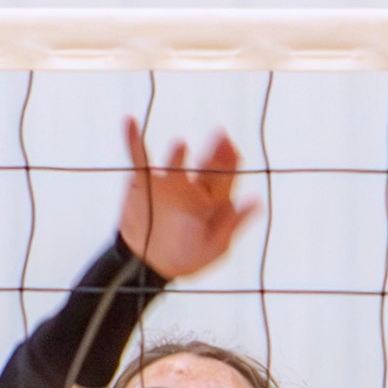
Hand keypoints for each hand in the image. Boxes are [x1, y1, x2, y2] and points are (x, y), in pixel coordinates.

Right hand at [119, 117, 260, 279]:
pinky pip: (138, 159)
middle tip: (222, 133)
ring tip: (181, 146)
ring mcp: (168, 185)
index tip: (233, 149)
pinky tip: (130, 122)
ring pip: (175, 162)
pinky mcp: (145, 185)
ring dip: (177, 154)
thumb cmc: (186, 258)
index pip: (226, 178)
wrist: (148, 266)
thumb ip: (233, 224)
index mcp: (213, 202)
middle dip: (215, 150)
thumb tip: (257, 201)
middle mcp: (192, 189)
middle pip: (206, 165)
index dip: (232, 161)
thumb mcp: (216, 247)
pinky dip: (132, 140)